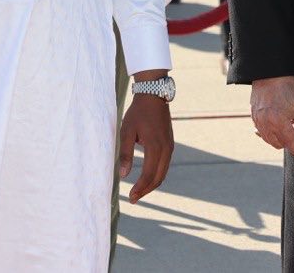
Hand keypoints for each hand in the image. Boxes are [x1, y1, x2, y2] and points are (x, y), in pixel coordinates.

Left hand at [118, 84, 173, 203]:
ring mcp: (170, 146)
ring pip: (163, 173)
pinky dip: (157, 175)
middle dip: (146, 190)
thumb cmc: (138, 113)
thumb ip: (125, 154)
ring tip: (139, 191)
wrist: (154, 95)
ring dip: (152, 184)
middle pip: (158, 178)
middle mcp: (166, 149)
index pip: (149, 175)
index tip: (131, 198)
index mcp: (155, 147)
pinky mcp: (170, 144)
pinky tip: (147, 178)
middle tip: (133, 199)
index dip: (140, 189)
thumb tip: (123, 175)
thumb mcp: (127, 131)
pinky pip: (165, 165)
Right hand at [250, 76, 293, 163]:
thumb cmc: (289, 87)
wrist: (271, 72)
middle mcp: (266, 124)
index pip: (291, 144)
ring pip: (270, 140)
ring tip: (290, 133)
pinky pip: (262, 133)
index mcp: (279, 122)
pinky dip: (270, 134)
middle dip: (291, 145)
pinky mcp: (254, 116)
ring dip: (280, 140)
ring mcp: (258, 120)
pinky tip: (277, 129)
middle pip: (280, 144)